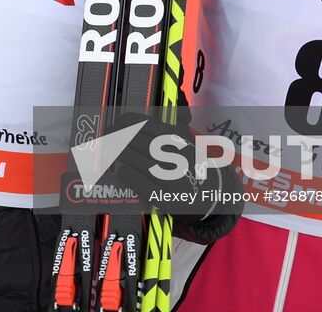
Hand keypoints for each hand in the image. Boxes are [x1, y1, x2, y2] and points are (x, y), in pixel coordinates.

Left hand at [106, 112, 241, 242]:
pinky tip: (122, 171)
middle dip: (122, 139)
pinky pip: (147, 186)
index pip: (151, 126)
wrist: (212, 194)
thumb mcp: (183, 142)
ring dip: (124, 156)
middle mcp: (179, 158)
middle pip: (144, 144)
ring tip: (112, 151)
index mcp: (181, 142)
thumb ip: (163, 132)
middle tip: (108, 137)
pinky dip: (132, 177)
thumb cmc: (191, 165)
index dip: (130, 123)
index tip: (117, 122)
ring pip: (144, 163)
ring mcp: (176, 179)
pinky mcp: (171, 199)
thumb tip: (132, 123)